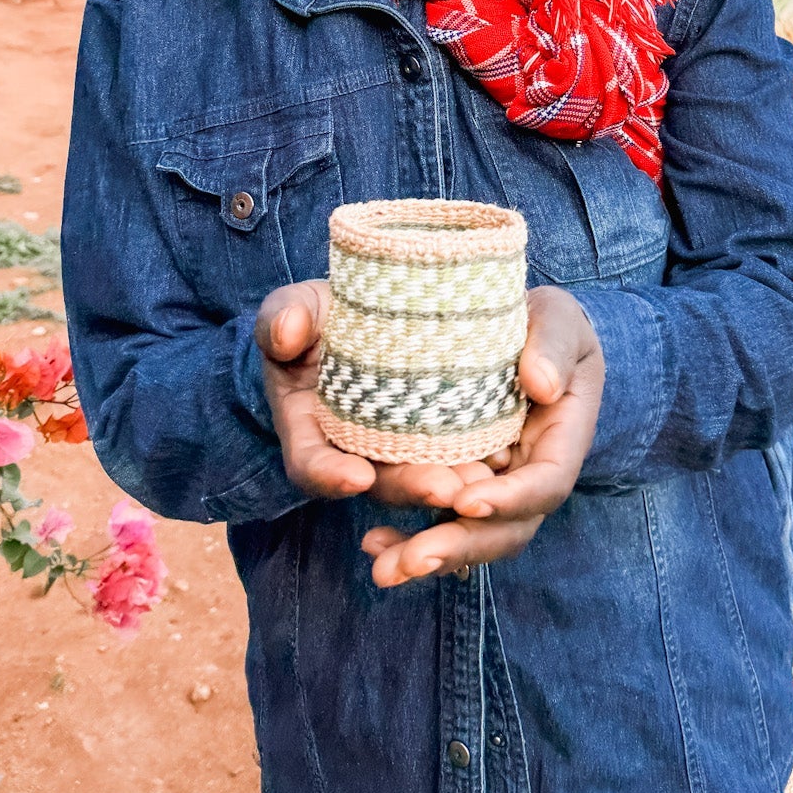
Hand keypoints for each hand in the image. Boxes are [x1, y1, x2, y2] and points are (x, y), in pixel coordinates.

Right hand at [255, 282, 501, 513]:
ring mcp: (398, 446)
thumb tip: (287, 332)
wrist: (376, 305)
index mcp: (308, 426)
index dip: (328, 475)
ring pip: (424, 478)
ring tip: (486, 477)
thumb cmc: (323, 312)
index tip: (356, 477)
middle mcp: (354, 448)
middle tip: (447, 488)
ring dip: (454, 483)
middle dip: (411, 487)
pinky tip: (507, 455)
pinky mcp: (439, 434)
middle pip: (380, 482)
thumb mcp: (298, 305)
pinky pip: (457, 456)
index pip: (309, 463)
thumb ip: (285, 315)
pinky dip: (478, 460)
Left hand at [360, 285, 602, 588]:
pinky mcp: (458, 482)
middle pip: (505, 529)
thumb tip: (542, 385)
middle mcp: (528, 475)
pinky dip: (407, 536)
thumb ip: (556, 345)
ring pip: (468, 534)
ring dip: (425, 556)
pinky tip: (373, 543)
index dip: (511, 500)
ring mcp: (494, 485)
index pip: (546, 483)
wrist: (519, 331)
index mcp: (562, 440)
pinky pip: (438, 519)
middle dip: (459, 546)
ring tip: (383, 567)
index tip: (467, 501)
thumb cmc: (547, 323)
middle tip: (412, 561)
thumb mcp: (560, 318)